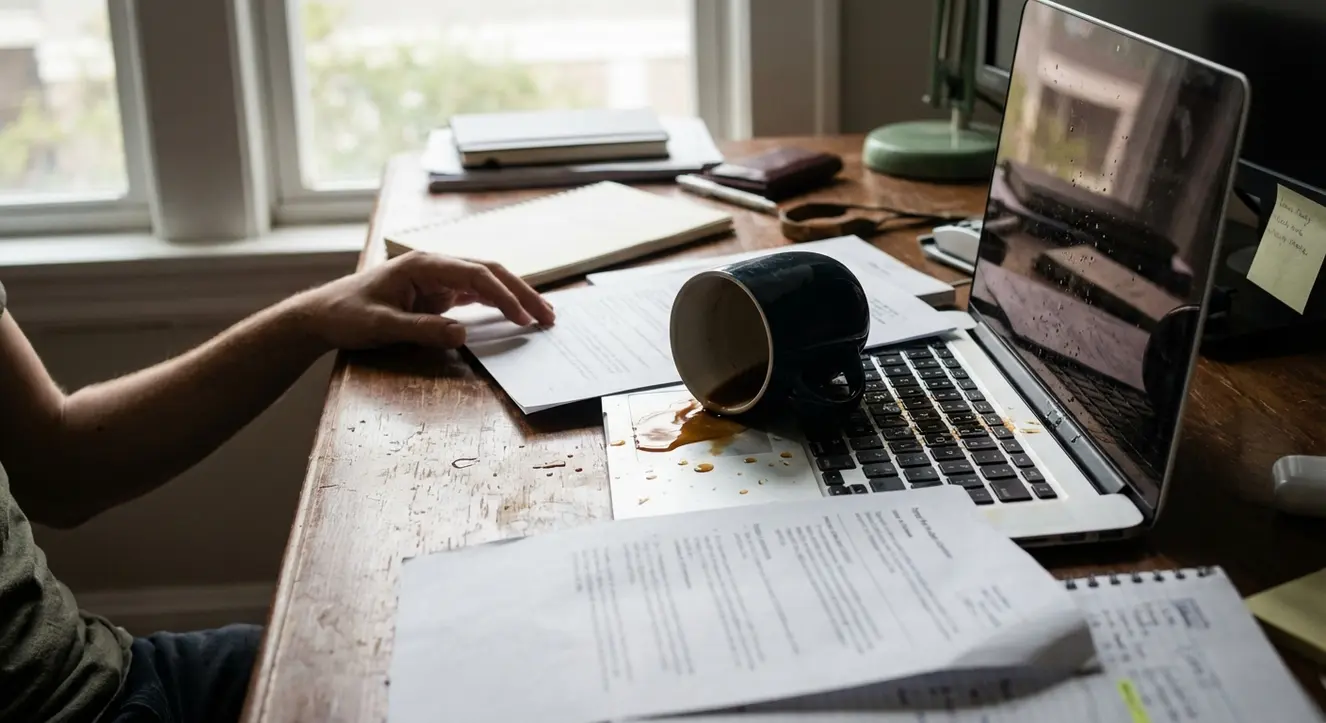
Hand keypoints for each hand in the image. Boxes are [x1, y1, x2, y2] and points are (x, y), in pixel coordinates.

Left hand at [296, 251, 554, 350]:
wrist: (323, 315)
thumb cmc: (347, 315)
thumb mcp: (381, 326)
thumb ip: (421, 330)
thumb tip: (462, 333)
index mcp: (423, 265)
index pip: (475, 275)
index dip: (503, 296)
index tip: (523, 318)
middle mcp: (435, 266)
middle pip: (490, 271)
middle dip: (522, 292)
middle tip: (549, 316)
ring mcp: (438, 278)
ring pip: (487, 281)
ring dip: (515, 297)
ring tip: (542, 316)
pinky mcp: (438, 293)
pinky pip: (476, 294)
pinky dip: (499, 304)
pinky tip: (515, 315)